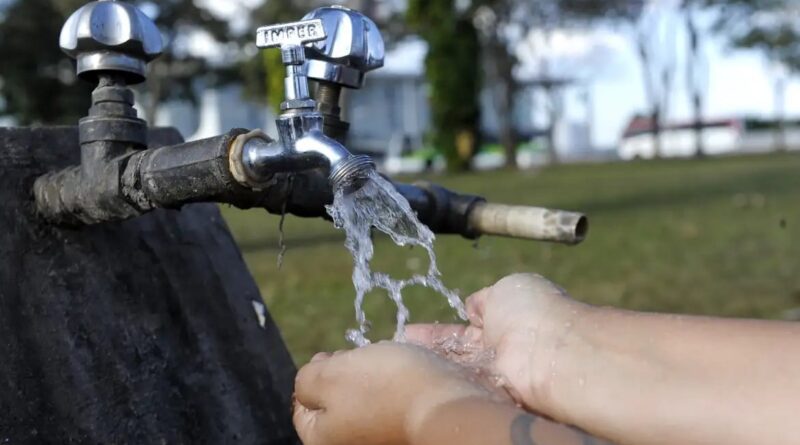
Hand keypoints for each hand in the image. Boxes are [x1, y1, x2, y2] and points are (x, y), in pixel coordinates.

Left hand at [292, 342, 500, 444]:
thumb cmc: (384, 388)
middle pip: (336, 402)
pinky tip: (406, 374)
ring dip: (372, 377)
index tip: (332, 356)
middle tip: (361, 358)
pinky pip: (392, 404)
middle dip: (345, 374)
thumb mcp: (329, 375)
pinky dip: (395, 387)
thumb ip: (306, 379)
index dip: (315, 373)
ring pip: (365, 400)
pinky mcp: (406, 431)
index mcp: (323, 439)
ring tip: (387, 363)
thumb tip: (308, 383)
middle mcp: (352, 444)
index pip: (302, 407)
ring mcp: (380, 439)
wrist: (447, 405)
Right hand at [406, 273, 589, 415]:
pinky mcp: (489, 396)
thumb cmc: (533, 312)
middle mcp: (498, 351)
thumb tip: (472, 306)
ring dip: (428, 365)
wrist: (553, 352)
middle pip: (455, 353)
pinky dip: (438, 381)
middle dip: (427, 350)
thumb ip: (485, 299)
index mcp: (505, 320)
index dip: (437, 332)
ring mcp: (493, 375)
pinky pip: (458, 387)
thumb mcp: (505, 289)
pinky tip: (411, 377)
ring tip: (396, 361)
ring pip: (454, 370)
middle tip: (398, 349)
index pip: (464, 329)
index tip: (410, 332)